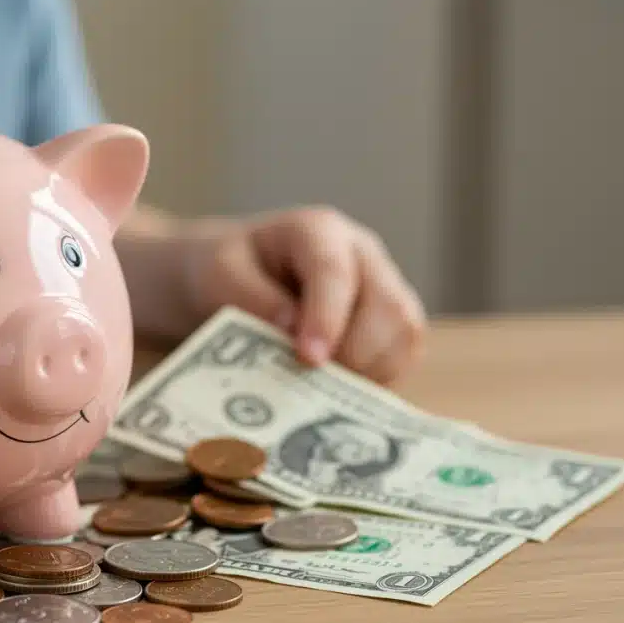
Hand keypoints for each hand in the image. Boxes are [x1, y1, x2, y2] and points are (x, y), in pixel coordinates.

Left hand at [184, 206, 426, 383]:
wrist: (235, 275)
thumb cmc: (226, 270)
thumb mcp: (219, 275)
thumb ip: (252, 298)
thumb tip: (292, 329)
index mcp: (317, 232)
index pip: (334, 272)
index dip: (326, 318)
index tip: (309, 359)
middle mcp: (362, 255)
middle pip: (386, 306)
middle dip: (353, 353)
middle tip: (310, 385)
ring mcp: (383, 287)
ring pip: (404, 334)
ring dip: (368, 371)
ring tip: (320, 390)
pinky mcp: (390, 323)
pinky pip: (402, 357)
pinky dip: (376, 380)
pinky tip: (337, 390)